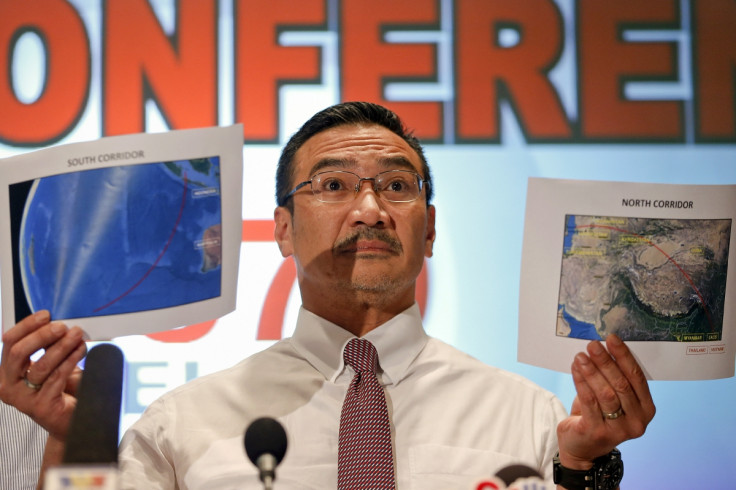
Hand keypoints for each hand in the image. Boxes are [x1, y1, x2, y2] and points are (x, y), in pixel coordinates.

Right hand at [0, 310, 86, 439]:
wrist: (71, 419)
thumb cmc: (60, 389)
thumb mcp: (51, 362)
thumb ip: (48, 345)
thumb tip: (55, 322)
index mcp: (7, 372)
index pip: (9, 342)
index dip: (27, 326)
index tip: (46, 315)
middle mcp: (9, 386)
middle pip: (18, 353)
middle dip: (42, 335)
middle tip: (62, 327)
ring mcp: (22, 399)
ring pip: (40, 365)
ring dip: (61, 346)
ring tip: (76, 335)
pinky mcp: (40, 407)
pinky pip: (56, 377)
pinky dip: (71, 360)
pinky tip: (81, 350)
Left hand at [556, 334, 655, 469]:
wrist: (582, 447)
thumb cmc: (598, 415)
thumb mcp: (613, 397)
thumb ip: (614, 377)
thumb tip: (604, 345)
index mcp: (646, 409)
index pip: (637, 378)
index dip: (624, 356)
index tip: (612, 338)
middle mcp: (637, 421)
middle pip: (622, 384)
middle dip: (606, 361)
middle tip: (593, 345)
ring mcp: (618, 430)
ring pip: (605, 393)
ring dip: (592, 371)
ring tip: (581, 355)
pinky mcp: (597, 432)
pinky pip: (588, 402)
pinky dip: (581, 382)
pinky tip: (575, 369)